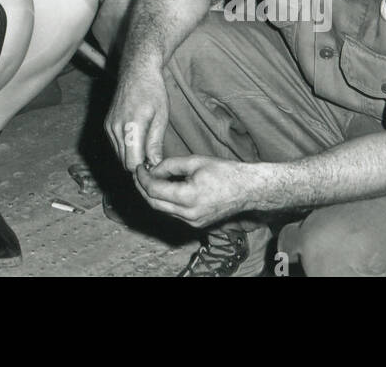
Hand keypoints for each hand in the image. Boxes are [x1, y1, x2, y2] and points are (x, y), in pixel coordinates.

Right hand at [105, 63, 169, 170]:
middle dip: (138, 164)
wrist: (137, 71)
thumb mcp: (161, 117)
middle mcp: (115, 128)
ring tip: (148, 147)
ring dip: (132, 156)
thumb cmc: (153, 91)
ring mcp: (109, 126)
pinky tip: (138, 139)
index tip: (155, 166)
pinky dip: (126, 147)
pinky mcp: (107, 124)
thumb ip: (155, 143)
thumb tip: (155, 164)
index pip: (131, 163)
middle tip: (154, 158)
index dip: (144, 169)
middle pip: (124, 162)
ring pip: (119, 155)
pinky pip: (116, 145)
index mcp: (131, 127)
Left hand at [134, 155, 250, 228]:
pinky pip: (173, 213)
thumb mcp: (194, 161)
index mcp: (188, 197)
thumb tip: (152, 169)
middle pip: (154, 204)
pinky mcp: (197, 224)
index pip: (154, 190)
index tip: (139, 167)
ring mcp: (193, 222)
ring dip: (152, 196)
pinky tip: (163, 188)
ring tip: (148, 178)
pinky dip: (164, 201)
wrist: (247, 189)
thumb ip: (170, 165)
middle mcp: (189, 214)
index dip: (142, 178)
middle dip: (142, 188)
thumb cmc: (224, 172)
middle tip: (138, 173)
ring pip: (162, 210)